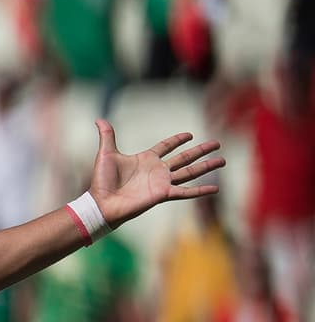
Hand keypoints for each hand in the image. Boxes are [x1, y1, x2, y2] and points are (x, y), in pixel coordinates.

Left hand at [88, 119, 224, 227]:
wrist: (102, 202)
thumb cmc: (102, 181)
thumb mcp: (106, 153)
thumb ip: (108, 135)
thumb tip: (99, 119)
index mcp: (146, 158)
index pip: (166, 146)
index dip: (178, 140)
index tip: (190, 134)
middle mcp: (157, 170)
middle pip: (184, 157)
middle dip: (201, 150)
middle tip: (217, 143)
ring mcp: (162, 182)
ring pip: (190, 171)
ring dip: (206, 166)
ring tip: (223, 160)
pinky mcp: (163, 194)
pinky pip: (186, 192)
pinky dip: (200, 190)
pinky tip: (216, 189)